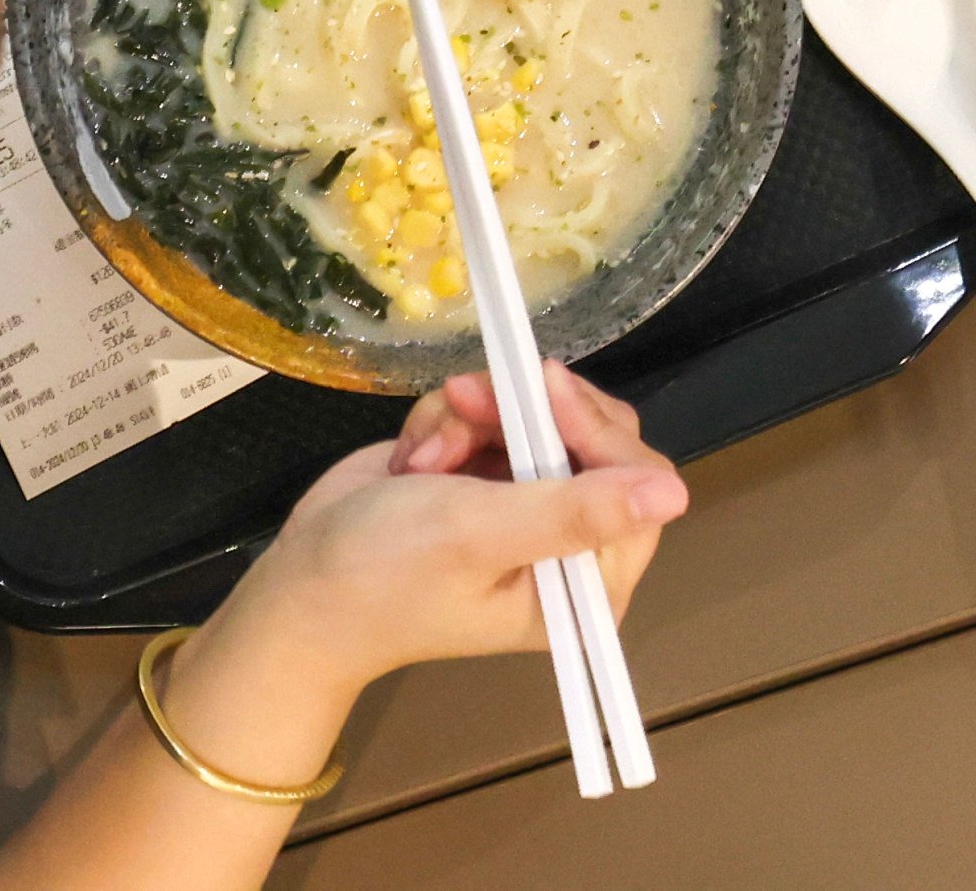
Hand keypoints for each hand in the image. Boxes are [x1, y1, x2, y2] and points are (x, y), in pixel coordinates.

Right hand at [207, 365, 685, 703]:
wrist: (300, 582)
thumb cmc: (385, 575)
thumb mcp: (478, 536)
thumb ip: (572, 511)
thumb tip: (675, 495)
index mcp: (588, 584)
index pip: (636, 484)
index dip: (591, 429)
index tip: (540, 391)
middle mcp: (570, 544)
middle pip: (590, 437)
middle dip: (521, 415)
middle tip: (465, 404)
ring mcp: (528, 504)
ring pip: (535, 414)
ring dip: (473, 419)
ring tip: (421, 460)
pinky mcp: (488, 474)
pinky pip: (495, 414)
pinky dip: (449, 422)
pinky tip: (412, 456)